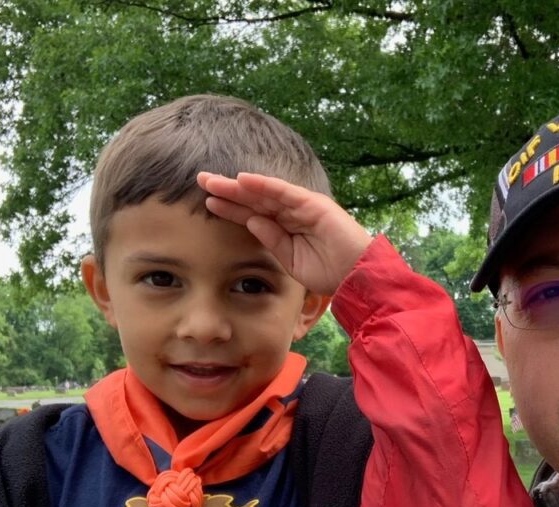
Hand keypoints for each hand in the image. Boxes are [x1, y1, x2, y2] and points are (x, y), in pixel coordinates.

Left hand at [197, 172, 372, 294]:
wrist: (357, 275)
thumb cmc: (328, 271)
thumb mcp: (290, 259)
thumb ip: (272, 239)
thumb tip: (251, 220)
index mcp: (286, 225)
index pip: (252, 212)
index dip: (230, 207)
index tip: (207, 202)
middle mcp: (292, 211)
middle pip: (254, 198)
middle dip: (228, 190)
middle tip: (201, 180)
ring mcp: (303, 205)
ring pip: (265, 192)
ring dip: (239, 185)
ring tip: (213, 180)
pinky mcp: (314, 204)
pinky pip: (285, 192)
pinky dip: (265, 185)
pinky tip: (244, 180)